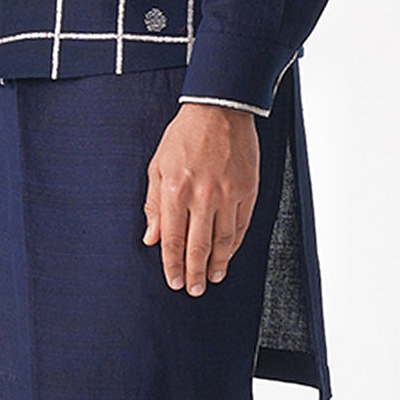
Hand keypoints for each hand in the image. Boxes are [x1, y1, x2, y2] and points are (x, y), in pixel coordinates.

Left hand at [142, 103, 259, 296]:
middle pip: (199, 247)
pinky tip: (229, 255)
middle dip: (195, 273)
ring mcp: (228, 195)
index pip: (173, 239)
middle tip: (193, 290)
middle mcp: (202, 196)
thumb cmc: (184, 136)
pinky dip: (235, 245)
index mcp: (176, 190)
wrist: (219, 109)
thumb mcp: (158, 165)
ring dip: (218, 265)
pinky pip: (241, 226)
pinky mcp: (248, 191)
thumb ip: (154, 204)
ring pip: (224, 242)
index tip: (173, 282)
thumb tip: (151, 238)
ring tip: (212, 278)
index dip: (172, 265)